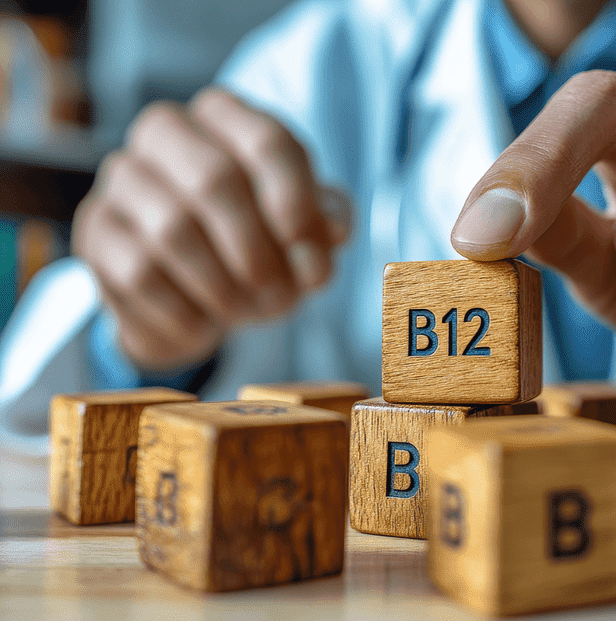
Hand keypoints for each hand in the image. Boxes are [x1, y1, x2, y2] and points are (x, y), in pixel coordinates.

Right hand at [74, 88, 350, 370]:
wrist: (191, 293)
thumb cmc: (257, 243)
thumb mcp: (305, 229)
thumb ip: (326, 223)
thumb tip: (332, 229)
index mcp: (226, 117)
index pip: (268, 141)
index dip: (295, 199)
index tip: (308, 247)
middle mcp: (165, 132)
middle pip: (216, 179)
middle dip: (257, 250)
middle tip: (280, 296)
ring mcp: (122, 179)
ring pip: (174, 230)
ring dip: (223, 285)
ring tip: (247, 311)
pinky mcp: (95, 231)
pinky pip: (139, 273)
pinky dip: (185, 309)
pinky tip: (204, 321)